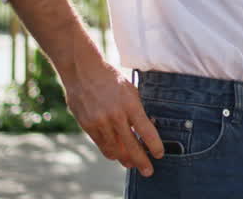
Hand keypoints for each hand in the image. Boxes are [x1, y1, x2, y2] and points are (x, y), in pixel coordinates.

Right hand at [63, 60, 162, 175]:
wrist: (83, 71)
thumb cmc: (111, 79)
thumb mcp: (130, 91)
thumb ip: (137, 111)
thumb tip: (144, 131)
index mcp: (130, 104)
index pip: (147, 131)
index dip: (154, 146)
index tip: (159, 154)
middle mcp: (115, 115)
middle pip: (131, 146)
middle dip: (141, 161)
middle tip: (148, 170)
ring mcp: (100, 122)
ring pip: (115, 149)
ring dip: (125, 159)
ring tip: (132, 164)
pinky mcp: (87, 125)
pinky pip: (102, 145)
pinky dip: (111, 152)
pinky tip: (116, 155)